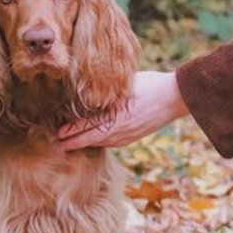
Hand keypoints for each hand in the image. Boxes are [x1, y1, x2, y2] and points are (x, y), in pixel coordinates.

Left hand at [56, 69, 188, 150]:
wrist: (174, 97)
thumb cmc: (150, 84)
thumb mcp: (125, 84)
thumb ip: (107, 91)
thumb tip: (90, 93)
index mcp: (113, 116)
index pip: (85, 126)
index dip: (70, 131)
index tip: (57, 135)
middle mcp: (118, 129)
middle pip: (89, 139)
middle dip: (73, 144)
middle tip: (58, 148)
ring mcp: (127, 136)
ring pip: (101, 142)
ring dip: (86, 143)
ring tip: (73, 145)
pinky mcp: (134, 137)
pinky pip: (113, 142)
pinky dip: (101, 142)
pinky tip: (97, 140)